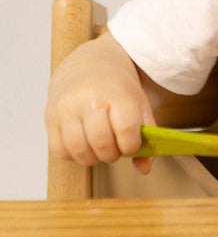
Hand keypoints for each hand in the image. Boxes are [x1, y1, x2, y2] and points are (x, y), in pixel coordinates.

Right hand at [45, 34, 156, 173]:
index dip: (131, 145)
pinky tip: (85, 145)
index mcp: (116, 94)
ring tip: (101, 148)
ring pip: (79, 150)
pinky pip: (61, 151)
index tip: (131, 145)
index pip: (126, 128)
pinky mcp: (50, 118)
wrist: (88, 67)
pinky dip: (74, 156)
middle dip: (113, 154)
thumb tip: (145, 169)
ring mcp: (67, 109)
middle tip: (116, 148)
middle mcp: (89, 100)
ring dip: (93, 158)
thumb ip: (147, 136)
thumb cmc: (118, 90)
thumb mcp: (139, 105)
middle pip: (102, 143)